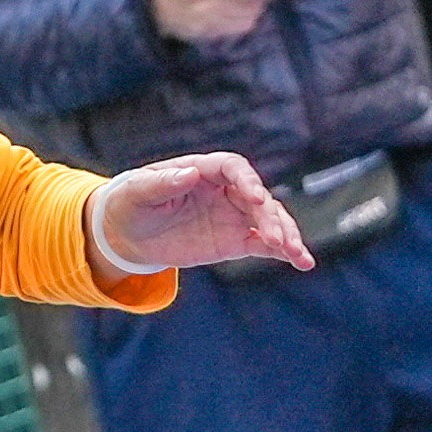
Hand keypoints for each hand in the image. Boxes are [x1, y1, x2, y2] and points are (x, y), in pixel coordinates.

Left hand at [92, 154, 312, 274]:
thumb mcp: (138, 192)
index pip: (234, 168)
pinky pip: (265, 244)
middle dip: (270, 217)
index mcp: (203, 170)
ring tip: (297, 254)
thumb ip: (163, 183)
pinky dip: (284, 252)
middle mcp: (225, 190)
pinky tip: (302, 262)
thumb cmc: (131, 203)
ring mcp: (233, 215)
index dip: (248, 182)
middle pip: (258, 197)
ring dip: (286, 235)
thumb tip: (189, 173)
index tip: (257, 200)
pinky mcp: (236, 240)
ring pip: (269, 220)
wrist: (128, 233)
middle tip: (275, 238)